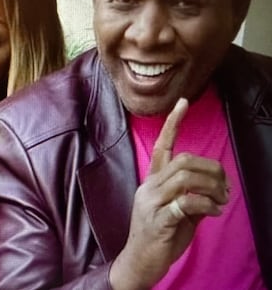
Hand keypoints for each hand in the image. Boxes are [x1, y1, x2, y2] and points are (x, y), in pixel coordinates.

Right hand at [110, 98, 228, 289]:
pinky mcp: (159, 219)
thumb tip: (214, 188)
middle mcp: (149, 187)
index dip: (173, 123)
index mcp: (152, 181)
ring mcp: (152, 202)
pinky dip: (207, 205)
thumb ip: (190, 196)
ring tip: (221, 200)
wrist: (138, 262)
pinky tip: (213, 212)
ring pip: (186, 178)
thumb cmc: (159, 236)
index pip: (162, 145)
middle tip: (224, 188)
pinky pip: (186, 203)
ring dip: (212, 187)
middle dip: (212, 169)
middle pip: (183, 160)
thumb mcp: (176, 212)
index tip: (183, 102)